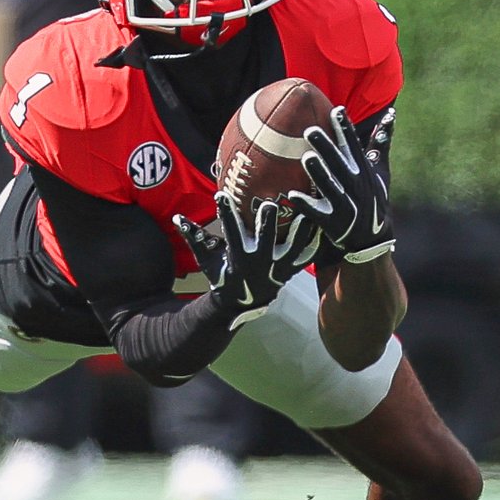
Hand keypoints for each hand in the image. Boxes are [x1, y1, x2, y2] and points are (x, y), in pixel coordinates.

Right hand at [174, 192, 318, 327]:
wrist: (240, 303)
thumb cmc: (221, 276)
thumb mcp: (205, 260)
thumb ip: (193, 238)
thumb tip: (177, 217)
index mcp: (238, 258)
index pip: (230, 233)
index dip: (226, 214)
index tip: (221, 196)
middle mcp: (260, 262)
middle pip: (266, 240)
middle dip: (267, 222)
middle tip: (269, 203)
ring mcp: (278, 268)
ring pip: (293, 247)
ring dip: (301, 229)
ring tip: (306, 209)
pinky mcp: (290, 270)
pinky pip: (307, 256)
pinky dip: (316, 242)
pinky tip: (323, 225)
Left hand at [287, 106, 395, 263]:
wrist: (372, 238)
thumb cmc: (373, 198)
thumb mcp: (380, 171)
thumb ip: (381, 143)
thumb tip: (390, 114)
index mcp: (364, 171)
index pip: (354, 146)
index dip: (345, 129)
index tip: (336, 111)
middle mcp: (356, 186)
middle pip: (339, 164)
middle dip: (326, 148)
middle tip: (309, 130)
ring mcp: (345, 204)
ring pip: (330, 186)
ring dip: (319, 173)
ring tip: (306, 158)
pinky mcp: (333, 222)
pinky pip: (317, 213)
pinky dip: (306, 204)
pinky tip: (292, 195)